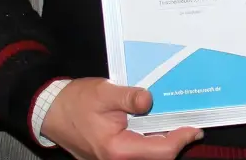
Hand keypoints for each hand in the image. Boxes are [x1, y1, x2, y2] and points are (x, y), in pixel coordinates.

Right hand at [40, 78, 202, 159]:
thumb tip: (150, 100)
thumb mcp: (104, 92)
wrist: (50, 111)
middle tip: (189, 125)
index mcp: (117, 149)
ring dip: (164, 143)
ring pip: (148, 157)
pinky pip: (138, 153)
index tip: (195, 128)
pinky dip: (151, 142)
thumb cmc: (76, 101)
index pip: (160, 150)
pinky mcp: (112, 156)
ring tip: (177, 124)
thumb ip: (129, 97)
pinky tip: (157, 127)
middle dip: (176, 143)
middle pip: (157, 157)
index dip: (181, 139)